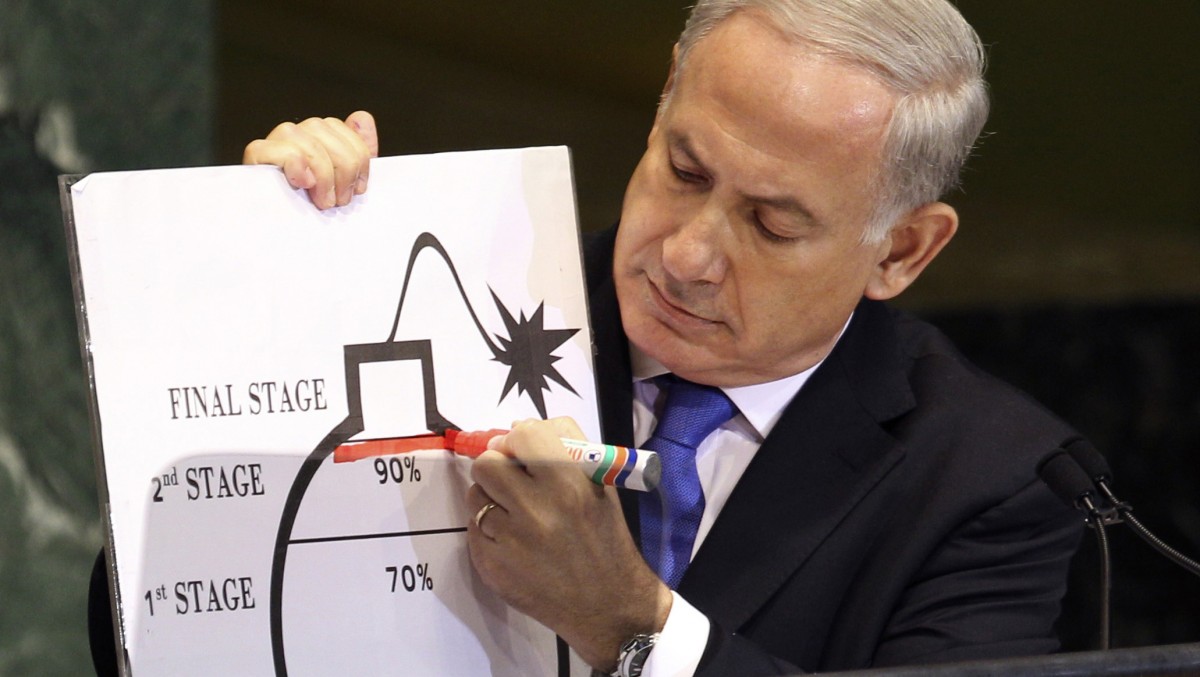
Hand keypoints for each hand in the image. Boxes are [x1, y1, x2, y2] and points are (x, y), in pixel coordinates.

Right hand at [242, 110, 378, 209]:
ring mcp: (270, 148)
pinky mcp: (252, 165)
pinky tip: (303, 183)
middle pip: (320, 127)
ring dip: (320, 171)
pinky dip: (292, 163)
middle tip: (341, 200)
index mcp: (314, 140)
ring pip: (296, 134)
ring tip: (323, 201)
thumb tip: (361, 116)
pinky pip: (266, 148)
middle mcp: (291, 138)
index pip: (337, 125)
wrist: (295, 249)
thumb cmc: (323, 217)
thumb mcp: (349, 186)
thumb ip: (359, 152)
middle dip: (343, 166)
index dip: (357, 154)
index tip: (359, 189)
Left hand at [467, 418, 672, 670]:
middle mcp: (537, 509)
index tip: (521, 452)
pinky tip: (513, 543)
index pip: (522, 435)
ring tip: (516, 515)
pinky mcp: (491, 566)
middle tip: (513, 483)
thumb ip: (564, 446)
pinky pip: (473, 529)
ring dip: (491, 499)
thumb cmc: (605, 538)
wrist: (607, 604)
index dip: (517, 440)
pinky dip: (489, 532)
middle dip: (498, 468)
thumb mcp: (601, 484)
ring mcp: (510, 541)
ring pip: (475, 495)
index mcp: (569, 484)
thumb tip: (517, 429)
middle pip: (487, 463)